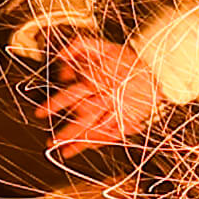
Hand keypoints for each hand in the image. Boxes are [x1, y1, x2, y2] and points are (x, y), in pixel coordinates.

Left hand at [32, 36, 166, 151]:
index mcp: (98, 80)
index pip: (72, 95)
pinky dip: (101, 142)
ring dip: (80, 142)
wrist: (158, 67)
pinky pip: (114, 134)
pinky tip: (89, 147)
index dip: (55, 104)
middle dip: (66, 132)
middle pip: (84, 119)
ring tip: (66, 152)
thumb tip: (60, 56)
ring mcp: (120, 110)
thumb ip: (78, 47)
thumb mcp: (102, 46)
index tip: (40, 113)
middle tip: (51, 142)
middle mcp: (108, 97)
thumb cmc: (128, 58)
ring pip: (98, 130)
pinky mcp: (130, 119)